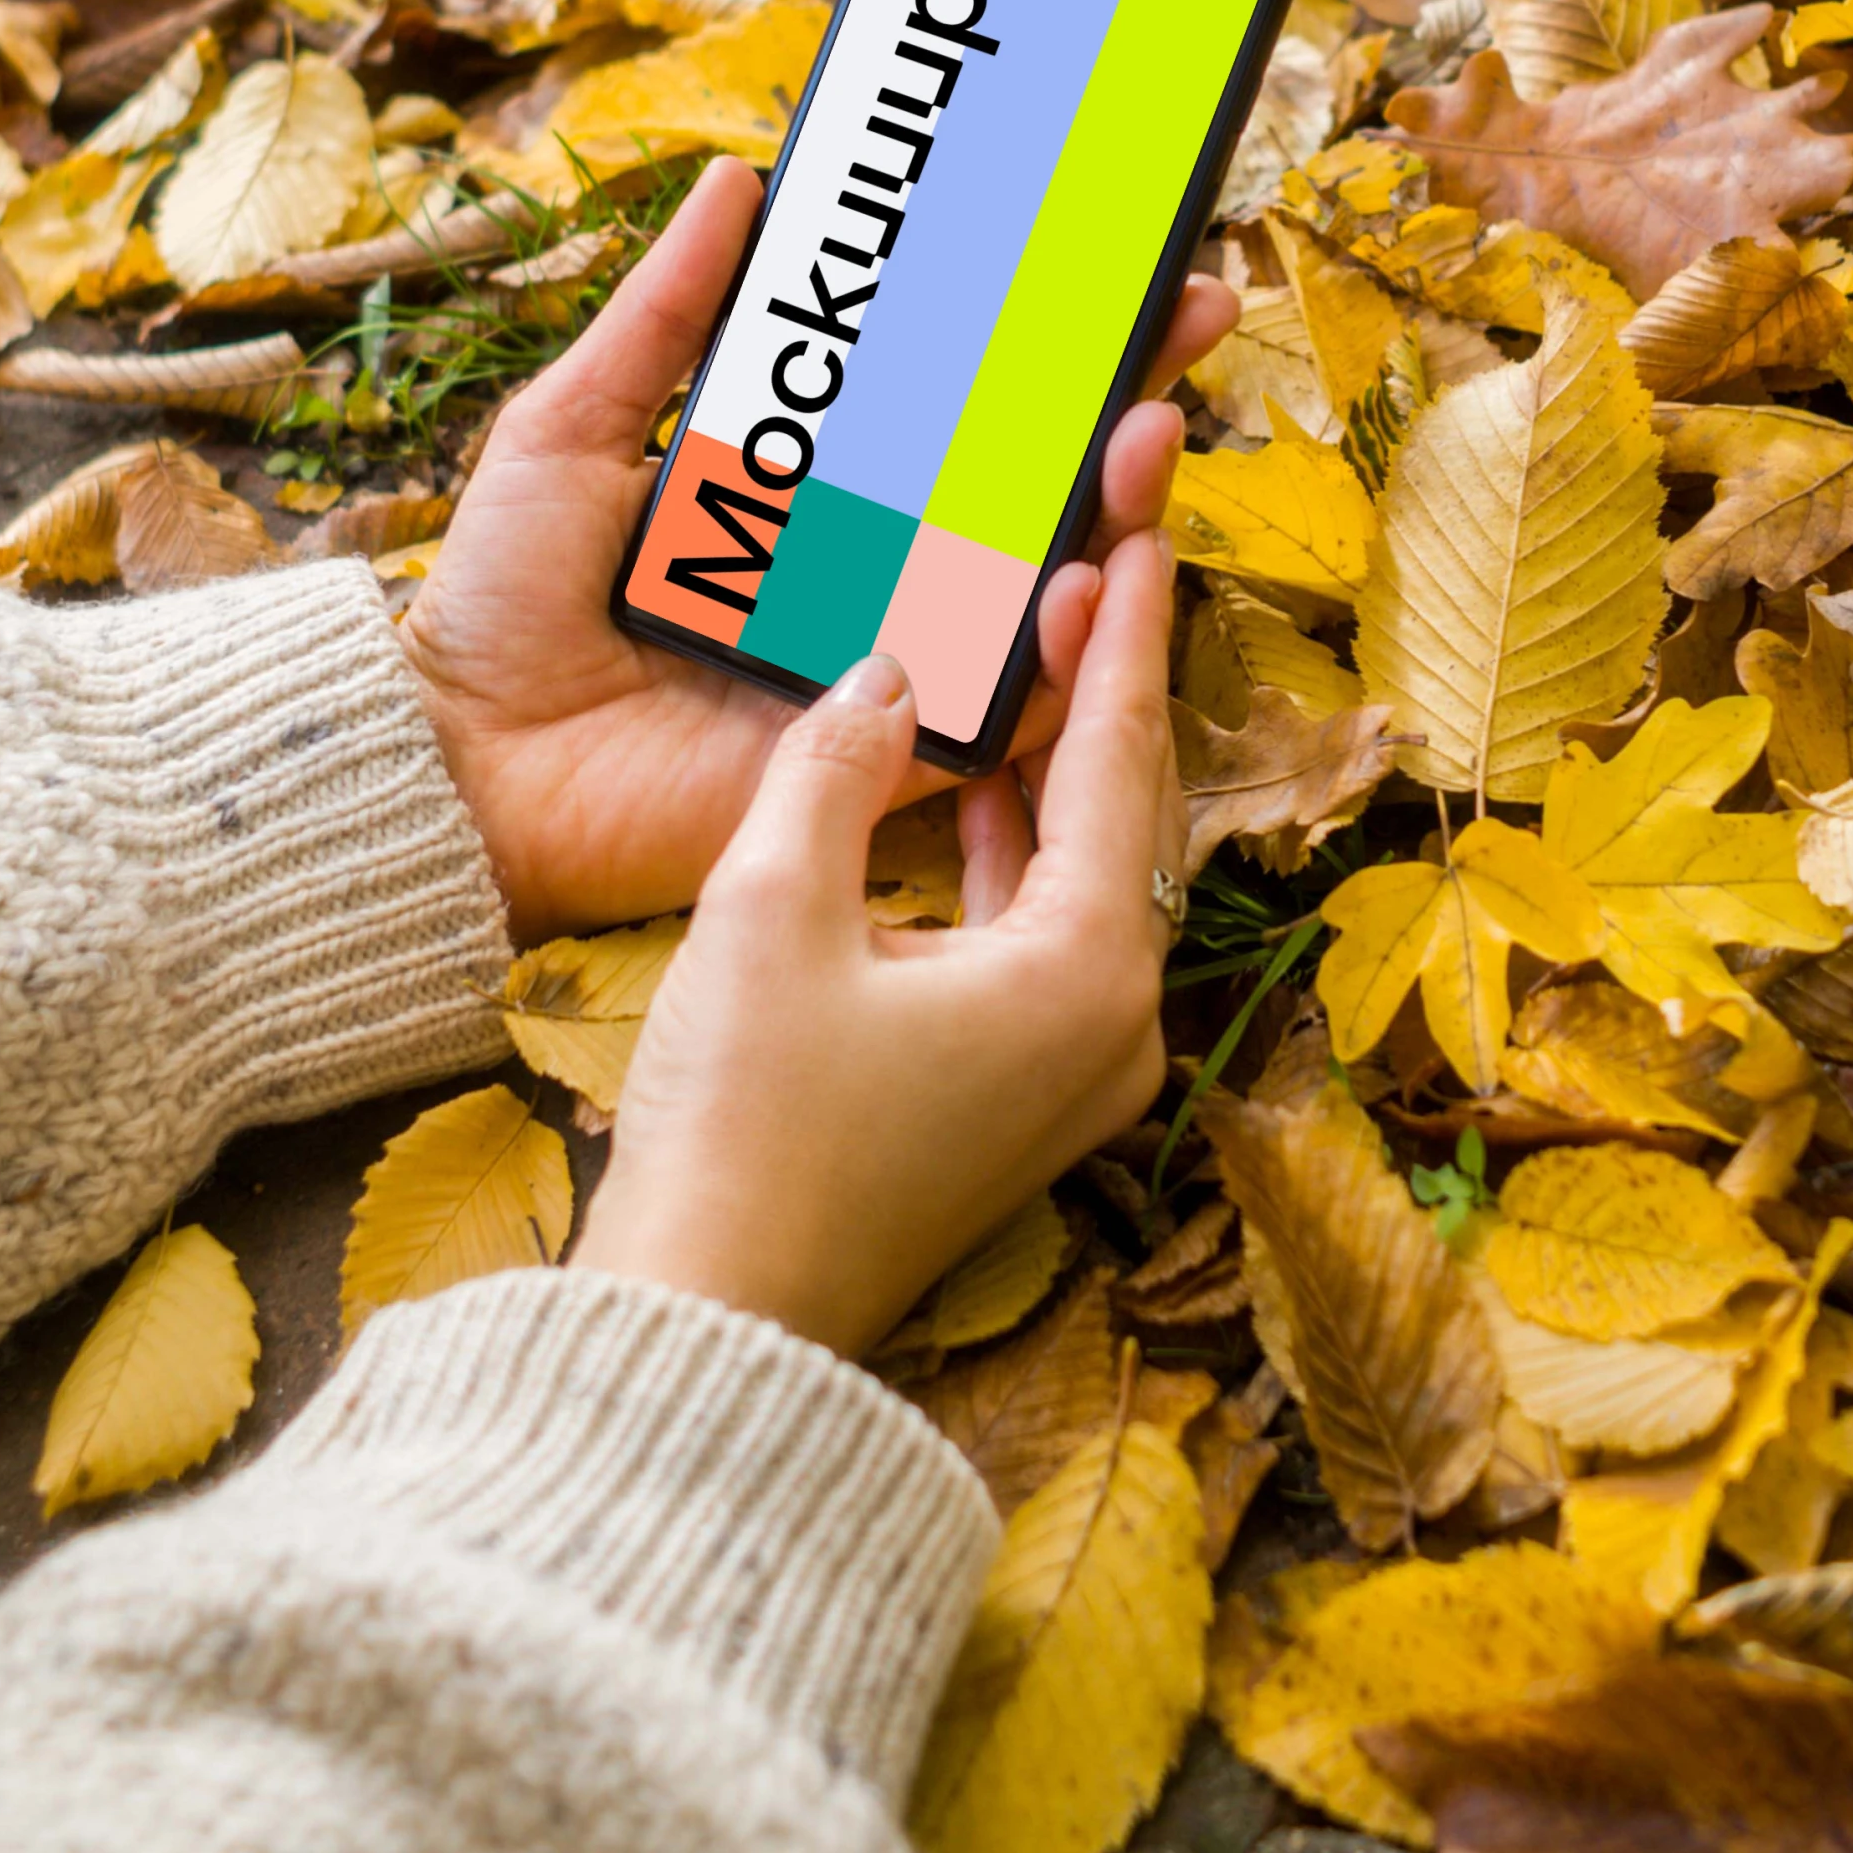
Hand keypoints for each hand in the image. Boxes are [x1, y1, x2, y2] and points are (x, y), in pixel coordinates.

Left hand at [394, 159, 1236, 939]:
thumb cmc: (502, 604)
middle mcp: (863, 564)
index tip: (1101, 254)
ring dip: (1110, 507)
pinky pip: (1002, 709)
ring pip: (1038, 583)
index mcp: (804, 485)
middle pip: (1021, 479)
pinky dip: (1055, 651)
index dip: (1025, 333)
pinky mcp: (888, 755)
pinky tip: (1083, 576)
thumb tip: (738, 178)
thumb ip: (663, 317)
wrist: (466, 765)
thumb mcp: (571, 427)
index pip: (943, 394)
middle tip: (1177, 318)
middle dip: (1113, 398)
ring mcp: (886, 657)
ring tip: (1144, 432)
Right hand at [569, 553, 1181, 1353]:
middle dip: (1097, 686)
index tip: (1138, 530)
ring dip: (1042, 764)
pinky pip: (1031, 934)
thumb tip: (888, 672)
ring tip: (1025, 638)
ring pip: (1076, 874)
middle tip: (1086, 559)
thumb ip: (836, 764)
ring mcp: (1067, 1073)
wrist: (713, 1322)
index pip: (1118, 759)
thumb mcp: (772, 909)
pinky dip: (999, 849)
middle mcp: (1112, 1026)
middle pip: (1120, 814)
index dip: (1124, 633)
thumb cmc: (744, 1125)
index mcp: (1085, 973)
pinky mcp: (1011, 1099)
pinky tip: (960, 778)